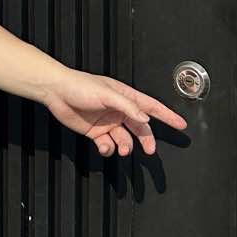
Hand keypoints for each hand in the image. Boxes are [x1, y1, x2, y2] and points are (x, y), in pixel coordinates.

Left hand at [43, 68, 188, 157]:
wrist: (55, 92)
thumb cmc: (80, 85)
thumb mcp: (107, 93)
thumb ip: (127, 106)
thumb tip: (145, 118)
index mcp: (125, 97)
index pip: (152, 107)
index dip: (167, 116)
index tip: (181, 125)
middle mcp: (119, 110)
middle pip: (140, 128)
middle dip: (147, 140)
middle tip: (151, 151)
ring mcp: (107, 122)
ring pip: (125, 139)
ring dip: (126, 146)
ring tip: (122, 149)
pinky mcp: (95, 132)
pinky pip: (108, 145)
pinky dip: (108, 149)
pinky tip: (104, 147)